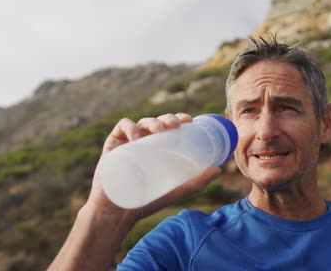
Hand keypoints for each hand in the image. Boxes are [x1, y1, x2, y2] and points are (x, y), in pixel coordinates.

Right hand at [85, 113, 220, 223]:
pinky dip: (130, 127)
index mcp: (158, 148)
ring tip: (160, 130)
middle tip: (176, 125)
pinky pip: (121, 128)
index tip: (189, 121)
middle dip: (168, 118)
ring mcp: (128, 142)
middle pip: (157, 122)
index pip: (169, 127)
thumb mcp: (175, 191)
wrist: (119, 213)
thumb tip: (218, 170)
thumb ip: (196, 182)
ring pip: (141, 123)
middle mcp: (144, 142)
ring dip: (152, 122)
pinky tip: (137, 136)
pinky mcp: (112, 145)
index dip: (179, 119)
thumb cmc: (148, 201)